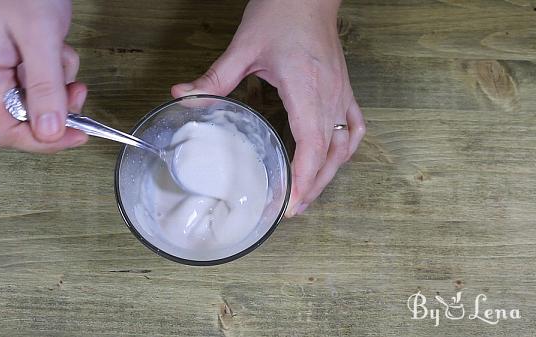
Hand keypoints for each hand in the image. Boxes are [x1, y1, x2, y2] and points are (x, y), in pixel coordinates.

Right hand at [0, 0, 87, 152]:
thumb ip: (45, 86)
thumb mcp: (39, 37)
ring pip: (42, 101)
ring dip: (62, 85)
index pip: (6, 130)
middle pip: (27, 118)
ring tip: (63, 54)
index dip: (42, 142)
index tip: (76, 138)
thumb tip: (51, 132)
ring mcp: (5, 69)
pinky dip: (61, 70)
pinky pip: (48, 82)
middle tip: (78, 90)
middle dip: (58, 107)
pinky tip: (59, 46)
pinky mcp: (22, 62)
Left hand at [171, 0, 365, 216]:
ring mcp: (342, 93)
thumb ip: (214, 77)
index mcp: (306, 88)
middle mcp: (329, 95)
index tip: (292, 205)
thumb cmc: (282, 12)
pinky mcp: (344, 88)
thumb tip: (183, 96)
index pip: (313, 145)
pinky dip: (346, 149)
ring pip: (344, 146)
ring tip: (309, 194)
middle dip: (313, 187)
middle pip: (330, 155)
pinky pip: (355, 126)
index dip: (305, 179)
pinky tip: (335, 159)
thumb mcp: (244, 47)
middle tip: (293, 210)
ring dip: (329, 173)